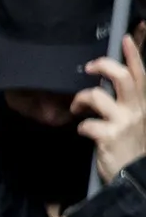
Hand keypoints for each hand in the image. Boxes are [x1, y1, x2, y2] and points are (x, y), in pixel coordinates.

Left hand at [82, 37, 145, 186]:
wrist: (134, 178)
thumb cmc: (131, 148)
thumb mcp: (136, 122)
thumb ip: (128, 104)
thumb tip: (110, 85)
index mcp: (143, 106)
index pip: (140, 75)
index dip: (133, 55)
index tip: (125, 38)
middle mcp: (137, 111)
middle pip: (121, 77)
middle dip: (103, 65)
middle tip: (89, 67)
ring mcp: (123, 123)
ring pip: (97, 96)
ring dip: (81, 99)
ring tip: (77, 107)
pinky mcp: (108, 136)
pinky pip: (86, 124)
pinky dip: (80, 127)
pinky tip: (83, 132)